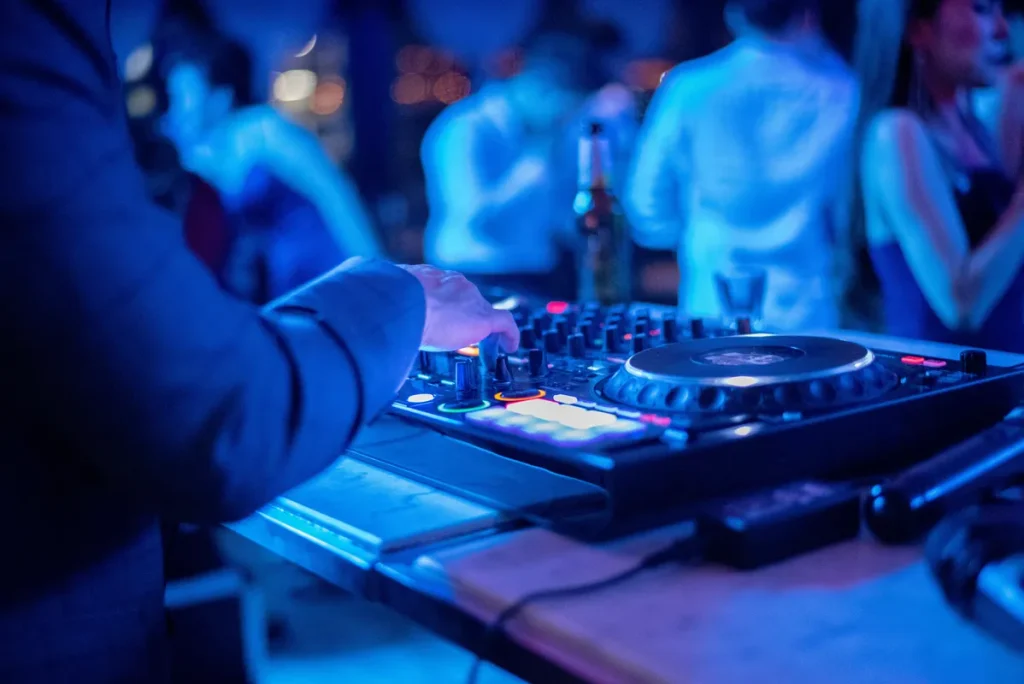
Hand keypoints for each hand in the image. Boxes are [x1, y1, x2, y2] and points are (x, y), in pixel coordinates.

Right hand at [395, 264, 519, 352]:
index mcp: (428, 276)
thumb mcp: (386, 299)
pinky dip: (509, 334)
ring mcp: (470, 298)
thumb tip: (369, 302)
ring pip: (482, 311)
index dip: (444, 303)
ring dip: (481, 326)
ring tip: (484, 342)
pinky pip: (505, 323)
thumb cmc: (390, 303)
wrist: (404, 304)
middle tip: (458, 334)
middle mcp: (452, 283)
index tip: (441, 314)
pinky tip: (510, 346)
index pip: (442, 288)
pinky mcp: (483, 317)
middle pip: (464, 298)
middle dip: (462, 314)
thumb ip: (387, 301)